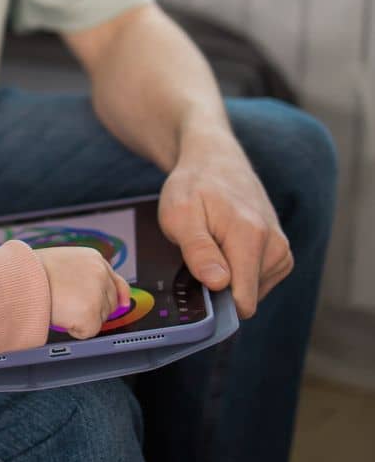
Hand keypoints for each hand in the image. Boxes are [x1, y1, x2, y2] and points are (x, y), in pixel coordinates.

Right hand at [39, 247, 130, 339]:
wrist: (21, 279)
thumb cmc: (33, 271)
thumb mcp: (63, 262)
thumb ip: (82, 274)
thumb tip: (91, 291)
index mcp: (94, 259)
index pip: (117, 280)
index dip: (120, 295)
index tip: (123, 304)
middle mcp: (100, 274)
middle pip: (111, 303)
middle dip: (95, 308)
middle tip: (72, 307)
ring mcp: (97, 294)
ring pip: (100, 318)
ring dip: (82, 317)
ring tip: (61, 306)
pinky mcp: (91, 314)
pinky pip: (88, 331)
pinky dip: (75, 329)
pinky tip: (62, 315)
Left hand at [159, 134, 293, 318]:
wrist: (217, 160)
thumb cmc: (194, 186)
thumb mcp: (178, 214)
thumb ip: (198, 250)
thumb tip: (219, 283)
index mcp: (251, 237)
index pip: (242, 301)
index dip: (214, 301)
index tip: (196, 281)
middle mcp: (275, 246)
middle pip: (245, 297)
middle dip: (220, 285)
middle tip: (201, 252)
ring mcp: (282, 250)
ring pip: (251, 291)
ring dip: (229, 275)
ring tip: (214, 244)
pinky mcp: (282, 254)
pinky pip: (258, 282)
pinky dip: (239, 271)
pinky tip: (228, 246)